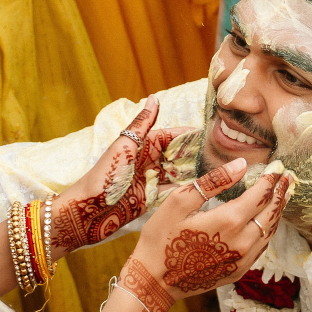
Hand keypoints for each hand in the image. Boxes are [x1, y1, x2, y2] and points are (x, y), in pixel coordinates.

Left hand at [47, 97, 230, 260]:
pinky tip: (205, 191)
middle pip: (178, 155)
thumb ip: (141, 126)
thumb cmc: (101, 179)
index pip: (172, 136)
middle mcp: (147, 162)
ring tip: (222, 173)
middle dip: (198, 155)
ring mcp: (148, 181)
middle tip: (227, 158)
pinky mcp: (148, 200)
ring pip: (177, 174)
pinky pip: (172, 192)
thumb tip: (154, 97)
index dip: (192, 136)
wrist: (84, 214)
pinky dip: (186, 191)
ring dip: (195, 173)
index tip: (216, 136)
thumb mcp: (123, 149)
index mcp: (140, 146)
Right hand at [125, 167, 291, 307]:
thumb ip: (213, 182)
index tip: (277, 167)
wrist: (155, 281)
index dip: (270, 179)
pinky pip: (261, 247)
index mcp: (228, 221)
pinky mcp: (238, 271)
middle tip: (288, 178)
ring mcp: (242, 259)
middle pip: (270, 212)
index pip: (260, 194)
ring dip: (277, 211)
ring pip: (269, 231)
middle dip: (280, 193)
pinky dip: (268, 230)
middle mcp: (242, 241)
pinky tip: (267, 222)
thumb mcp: (179, 202)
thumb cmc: (161, 239)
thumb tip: (240, 165)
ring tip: (282, 196)